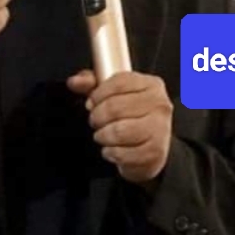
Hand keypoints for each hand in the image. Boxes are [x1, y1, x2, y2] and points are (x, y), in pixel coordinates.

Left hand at [67, 69, 172, 186]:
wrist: (150, 146)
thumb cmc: (131, 117)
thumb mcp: (112, 94)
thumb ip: (91, 84)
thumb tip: (75, 82)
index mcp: (151, 85)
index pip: (119, 82)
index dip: (98, 94)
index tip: (92, 102)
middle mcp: (159, 105)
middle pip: (115, 107)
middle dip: (97, 117)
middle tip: (97, 122)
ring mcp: (160, 129)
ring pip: (118, 131)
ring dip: (103, 136)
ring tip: (104, 135)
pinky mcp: (155, 152)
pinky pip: (122, 153)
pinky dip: (111, 153)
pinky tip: (113, 149)